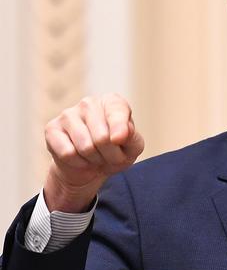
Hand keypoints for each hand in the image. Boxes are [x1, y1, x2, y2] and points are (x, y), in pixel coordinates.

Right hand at [44, 94, 144, 212]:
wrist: (90, 168)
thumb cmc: (115, 151)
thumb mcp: (132, 147)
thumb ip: (132, 138)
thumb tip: (119, 135)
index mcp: (112, 102)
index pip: (117, 111)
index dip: (120, 129)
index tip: (119, 141)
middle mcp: (89, 103)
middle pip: (102, 138)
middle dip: (110, 155)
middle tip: (109, 155)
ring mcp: (68, 114)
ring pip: (85, 147)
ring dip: (94, 160)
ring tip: (95, 156)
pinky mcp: (51, 129)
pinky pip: (68, 153)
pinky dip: (78, 163)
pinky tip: (79, 157)